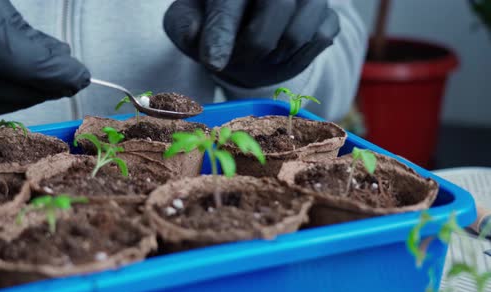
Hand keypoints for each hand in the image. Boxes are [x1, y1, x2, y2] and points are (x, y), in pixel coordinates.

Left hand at [164, 0, 339, 87]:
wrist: (247, 28)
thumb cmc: (211, 22)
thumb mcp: (187, 22)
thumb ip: (185, 27)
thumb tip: (196, 34)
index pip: (230, 2)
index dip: (221, 33)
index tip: (214, 61)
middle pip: (278, 7)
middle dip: (253, 46)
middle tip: (236, 62)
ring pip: (299, 33)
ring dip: (273, 57)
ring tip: (257, 54)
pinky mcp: (328, 15)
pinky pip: (319, 40)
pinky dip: (296, 58)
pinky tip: (278, 52)